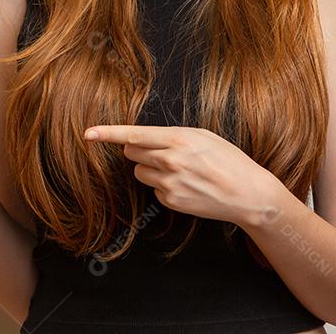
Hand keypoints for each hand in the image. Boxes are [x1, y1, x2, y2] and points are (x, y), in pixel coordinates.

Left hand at [84, 125, 279, 225]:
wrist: (247, 193)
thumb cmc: (228, 159)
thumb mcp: (203, 136)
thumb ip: (172, 135)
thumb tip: (144, 139)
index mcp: (178, 139)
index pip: (134, 135)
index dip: (108, 133)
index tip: (88, 134)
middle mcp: (170, 160)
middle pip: (132, 154)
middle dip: (139, 151)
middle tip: (163, 152)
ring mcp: (169, 183)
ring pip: (139, 173)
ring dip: (150, 169)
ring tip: (178, 170)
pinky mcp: (171, 201)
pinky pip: (154, 190)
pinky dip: (164, 186)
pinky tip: (186, 186)